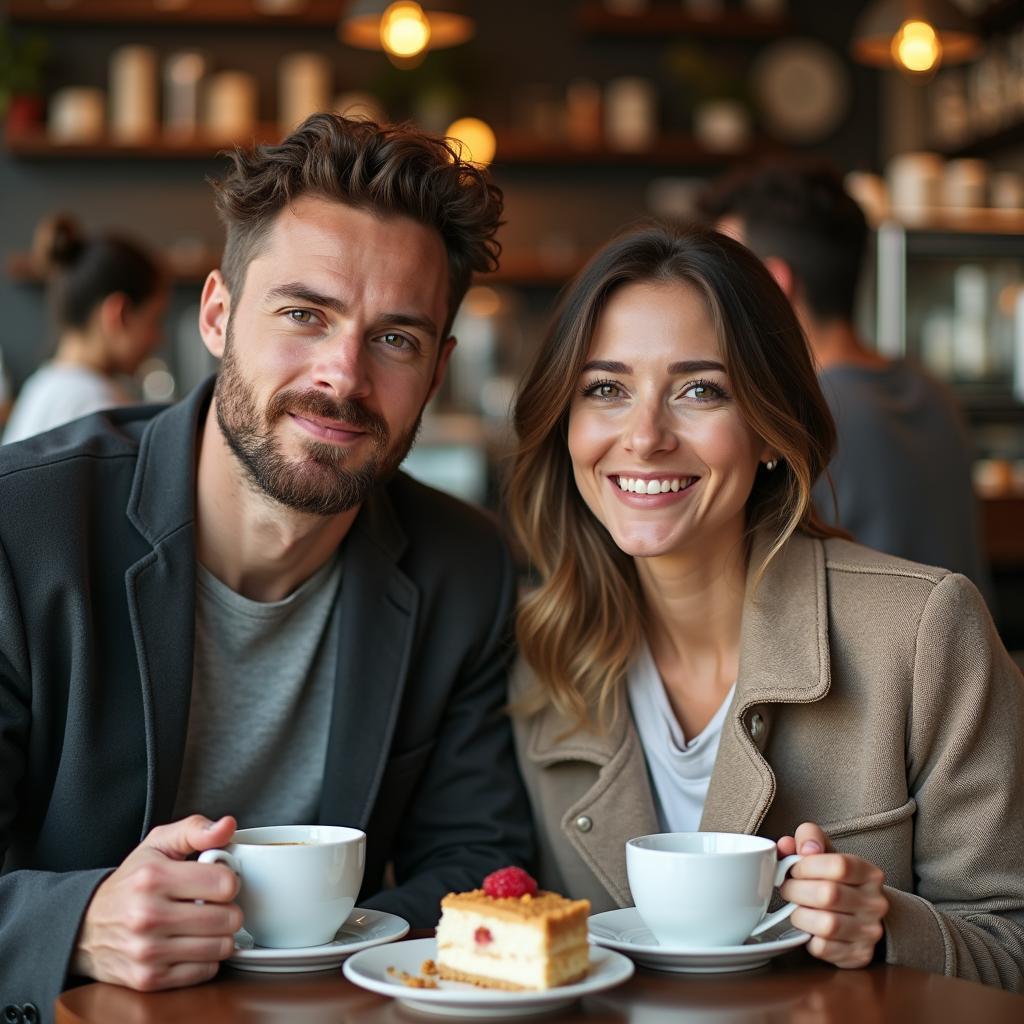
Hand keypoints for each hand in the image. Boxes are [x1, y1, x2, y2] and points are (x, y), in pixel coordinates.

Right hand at [71, 814, 241, 990]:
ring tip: (202, 923)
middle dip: (227, 908)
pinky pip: (205, 971)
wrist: (85, 927)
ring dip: (219, 935)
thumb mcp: (158, 844)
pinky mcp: (148, 980)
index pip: (225, 884)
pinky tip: (190, 944)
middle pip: (228, 918)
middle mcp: (148, 916)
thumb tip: (228, 825)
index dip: (228, 880)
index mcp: (153, 877)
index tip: (216, 880)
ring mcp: (147, 952)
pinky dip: (205, 958)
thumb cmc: (130, 882)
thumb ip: (196, 830)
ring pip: (221, 947)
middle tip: (211, 904)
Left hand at [778, 822, 887, 968]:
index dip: (807, 866)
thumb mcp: (826, 853)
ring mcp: (870, 932)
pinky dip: (807, 939)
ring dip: (800, 915)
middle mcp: (875, 903)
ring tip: (796, 909)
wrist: (861, 916)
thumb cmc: (836, 880)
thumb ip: (807, 840)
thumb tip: (786, 845)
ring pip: (826, 925)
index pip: (838, 865)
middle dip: (796, 890)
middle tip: (788, 889)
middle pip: (828, 895)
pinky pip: (823, 948)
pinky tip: (808, 928)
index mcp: (869, 873)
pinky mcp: (859, 955)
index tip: (794, 869)